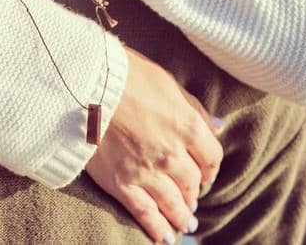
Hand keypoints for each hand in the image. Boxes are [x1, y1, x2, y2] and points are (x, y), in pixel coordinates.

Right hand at [87, 46, 222, 242]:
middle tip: (193, 201)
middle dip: (194, 193)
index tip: (206, 173)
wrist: (86, 85)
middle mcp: (171, 154)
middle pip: (192, 182)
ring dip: (181, 216)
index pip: (212, 157)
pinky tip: (164, 237)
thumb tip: (218, 125)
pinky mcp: (121, 184)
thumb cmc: (128, 76)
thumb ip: (194, 109)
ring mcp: (146, 172)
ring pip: (172, 202)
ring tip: (186, 224)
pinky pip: (144, 213)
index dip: (211, 168)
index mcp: (187, 126)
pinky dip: (156, 228)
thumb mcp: (169, 84)